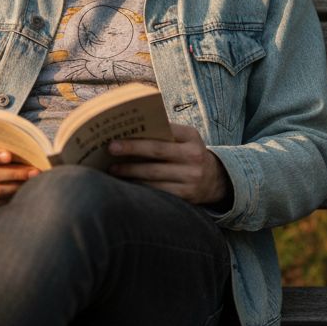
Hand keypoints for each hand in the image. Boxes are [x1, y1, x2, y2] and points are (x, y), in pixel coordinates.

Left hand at [107, 123, 231, 205]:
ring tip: (113, 169)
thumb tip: (131, 131)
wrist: (215, 181)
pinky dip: (140, 186)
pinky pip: (158, 190)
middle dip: (132, 149)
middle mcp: (194, 156)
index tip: (120, 132)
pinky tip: (127, 184)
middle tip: (111, 148)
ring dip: (130, 171)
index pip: (166, 130)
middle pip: (157, 151)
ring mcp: (192, 177)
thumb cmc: (189, 155)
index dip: (143, 132)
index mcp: (192, 137)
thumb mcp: (185, 140)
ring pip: (154, 174)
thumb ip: (166, 134)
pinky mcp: (187, 195)